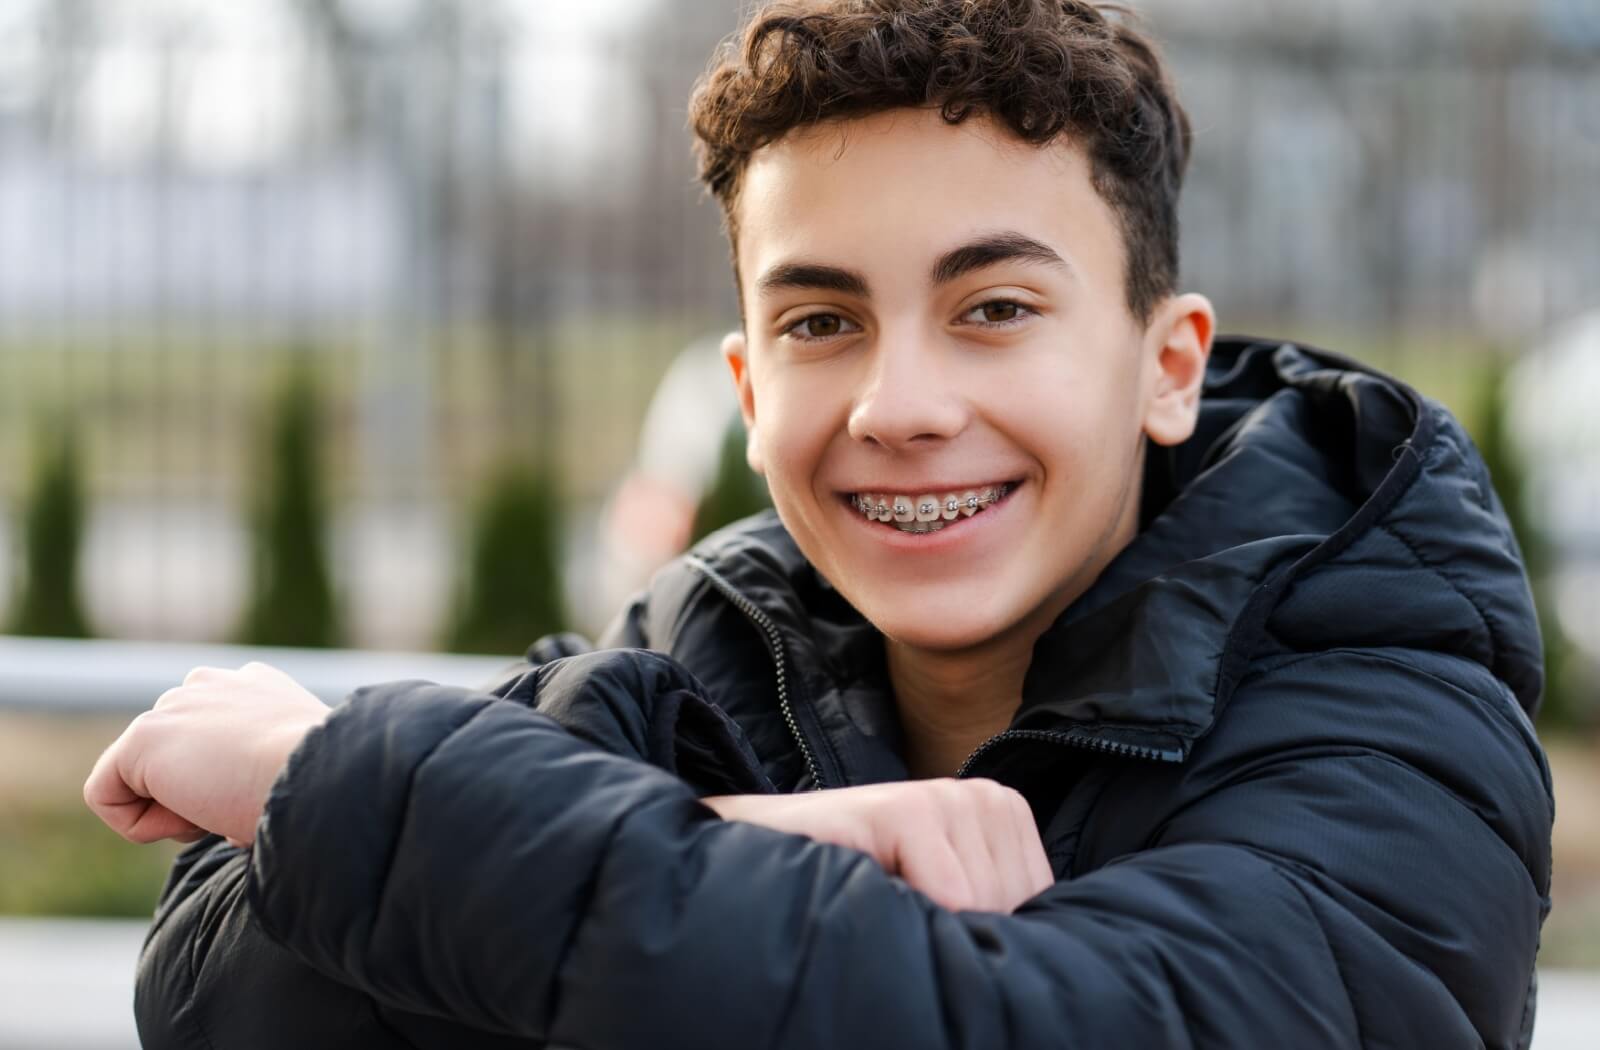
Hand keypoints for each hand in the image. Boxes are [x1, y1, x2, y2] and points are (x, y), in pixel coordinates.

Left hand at [84, 662, 331, 847]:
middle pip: (173, 759)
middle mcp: (211, 684)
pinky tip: (192, 817)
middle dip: (198, 795)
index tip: (262, 798)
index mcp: (255, 687)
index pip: (209, 739)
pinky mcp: (145, 736)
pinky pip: (108, 796)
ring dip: (179, 810)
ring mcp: (174, 705)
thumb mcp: (297, 770)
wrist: (324, 776)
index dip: (226, 784)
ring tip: (226, 806)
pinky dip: (141, 825)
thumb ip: (261, 771)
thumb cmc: (325, 786)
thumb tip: (238, 818)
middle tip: (243, 805)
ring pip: (145, 780)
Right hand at [704, 779, 1052, 912]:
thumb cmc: (861, 889)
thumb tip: (1053, 967)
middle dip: (962, 933)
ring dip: (929, 925)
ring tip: (884, 897)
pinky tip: (873, 890)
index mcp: (1006, 815)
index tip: (934, 918)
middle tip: (903, 909)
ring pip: (987, 910)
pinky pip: (952, 898)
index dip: (991, 937)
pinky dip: (913, 918)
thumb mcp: (947, 901)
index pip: (1044, 908)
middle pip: (1018, 910)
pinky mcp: (906, 808)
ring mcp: (947, 796)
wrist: (764, 857)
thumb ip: (999, 912)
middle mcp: (986, 796)